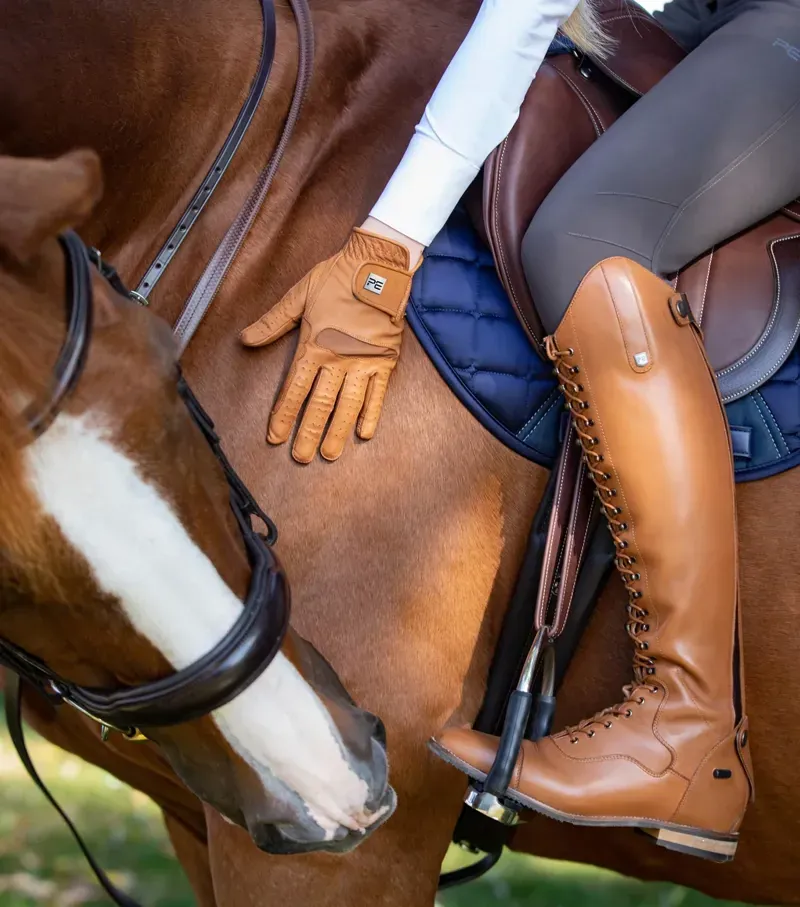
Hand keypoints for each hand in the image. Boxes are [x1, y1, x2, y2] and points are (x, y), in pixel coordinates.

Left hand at [240, 227, 421, 462]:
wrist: (378, 266)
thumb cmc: (336, 278)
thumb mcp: (298, 295)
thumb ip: (272, 322)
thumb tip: (245, 339)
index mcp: (314, 345)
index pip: (295, 389)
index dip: (284, 415)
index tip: (276, 437)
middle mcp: (338, 360)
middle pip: (320, 405)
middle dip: (308, 433)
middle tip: (301, 458)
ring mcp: (363, 363)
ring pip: (348, 406)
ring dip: (338, 432)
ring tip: (329, 454)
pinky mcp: (385, 361)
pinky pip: (378, 394)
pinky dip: (372, 414)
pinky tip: (364, 434)